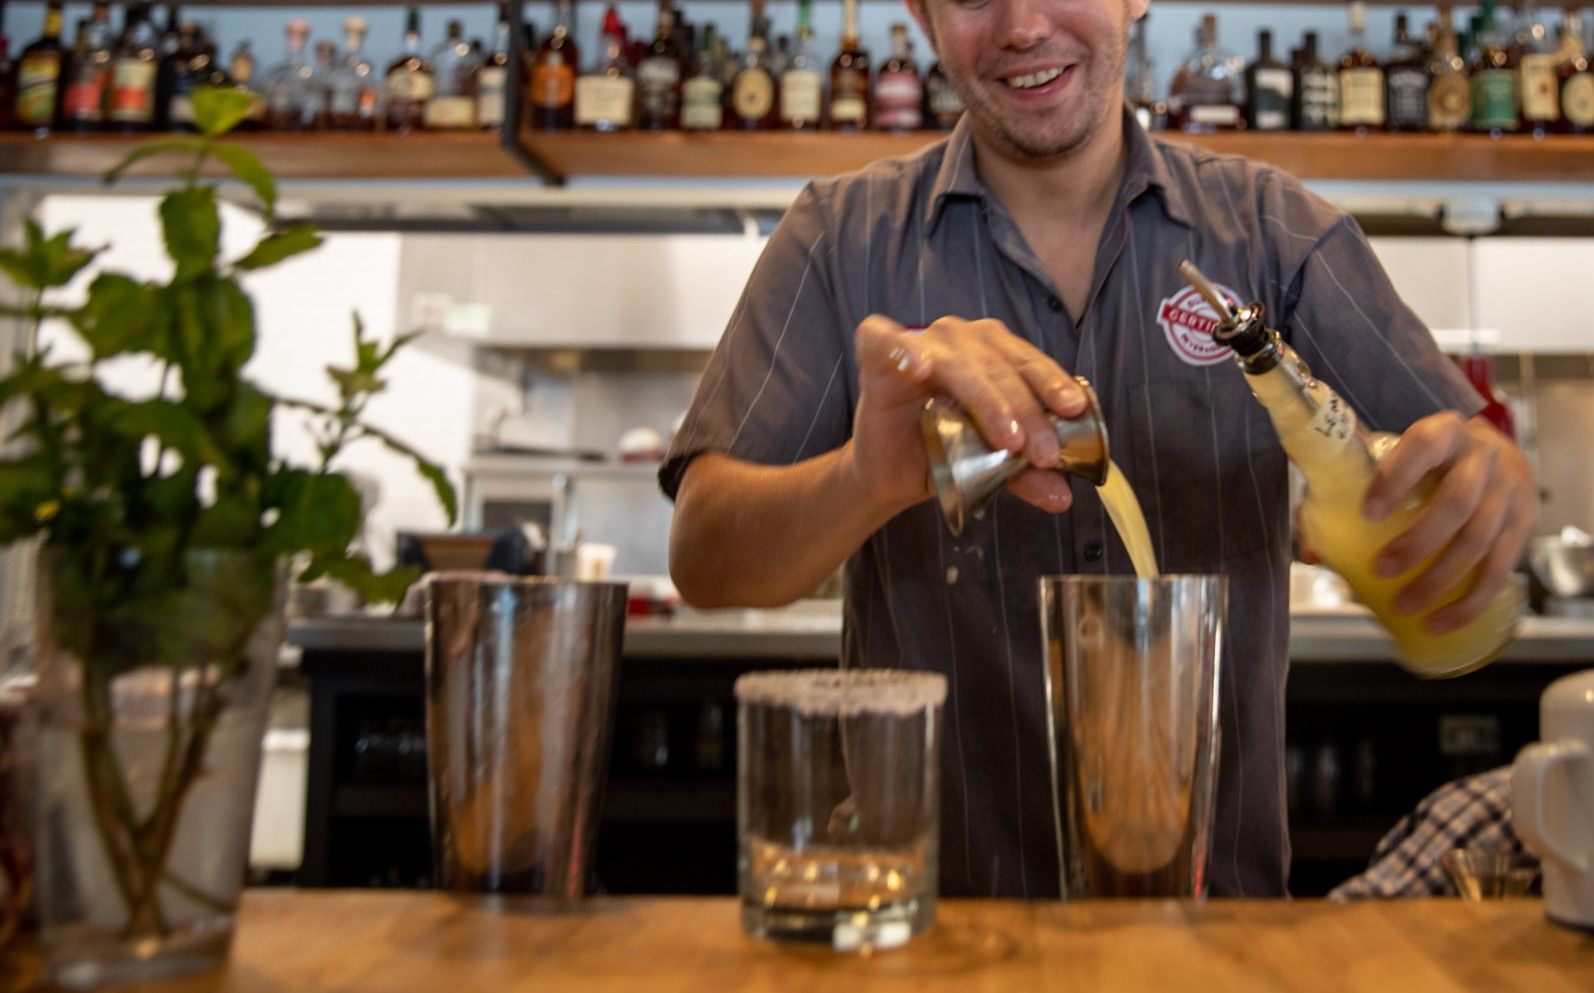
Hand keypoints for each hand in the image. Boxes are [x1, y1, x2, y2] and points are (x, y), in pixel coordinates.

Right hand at [849, 314, 1089, 516]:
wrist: (892, 473)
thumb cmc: (941, 455)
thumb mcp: (990, 467)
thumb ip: (1024, 473)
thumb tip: (1063, 496)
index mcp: (993, 354)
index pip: (1028, 362)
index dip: (1052, 383)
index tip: (1074, 411)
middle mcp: (960, 340)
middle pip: (999, 367)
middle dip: (1026, 410)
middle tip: (1043, 453)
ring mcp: (920, 344)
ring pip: (960, 363)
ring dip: (987, 399)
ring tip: (1005, 437)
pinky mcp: (878, 357)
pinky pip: (883, 342)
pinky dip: (900, 351)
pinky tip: (917, 369)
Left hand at [1362, 412, 1535, 632]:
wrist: (1494, 453)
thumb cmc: (1429, 460)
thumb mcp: (1396, 457)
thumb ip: (1351, 491)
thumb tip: (1312, 552)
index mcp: (1445, 433)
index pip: (1423, 447)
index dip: (1396, 478)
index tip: (1368, 512)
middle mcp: (1483, 459)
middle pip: (1457, 501)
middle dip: (1418, 541)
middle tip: (1381, 569)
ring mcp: (1509, 493)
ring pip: (1479, 540)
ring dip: (1439, 580)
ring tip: (1404, 605)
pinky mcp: (1523, 526)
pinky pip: (1500, 570)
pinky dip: (1470, 602)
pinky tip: (1442, 621)